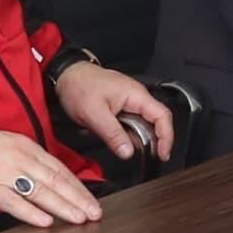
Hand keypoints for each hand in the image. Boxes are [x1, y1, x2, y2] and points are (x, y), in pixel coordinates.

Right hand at [0, 119, 104, 226]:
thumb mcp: (7, 146)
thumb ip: (29, 161)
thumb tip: (49, 180)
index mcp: (26, 147)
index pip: (59, 168)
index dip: (78, 186)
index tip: (91, 199)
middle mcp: (20, 158)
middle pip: (56, 181)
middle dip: (78, 199)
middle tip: (94, 213)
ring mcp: (5, 173)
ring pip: (41, 192)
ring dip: (63, 207)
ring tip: (79, 218)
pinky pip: (14, 202)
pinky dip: (31, 213)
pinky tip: (46, 221)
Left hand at [53, 61, 174, 164]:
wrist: (66, 75)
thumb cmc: (79, 85)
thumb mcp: (94, 114)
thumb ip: (113, 134)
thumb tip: (128, 152)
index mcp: (136, 95)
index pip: (163, 116)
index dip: (166, 137)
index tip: (162, 154)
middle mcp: (136, 98)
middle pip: (155, 123)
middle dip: (151, 141)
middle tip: (144, 157)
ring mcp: (129, 102)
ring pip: (141, 126)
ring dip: (132, 138)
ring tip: (115, 141)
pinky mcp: (121, 108)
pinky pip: (129, 124)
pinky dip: (122, 133)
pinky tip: (108, 134)